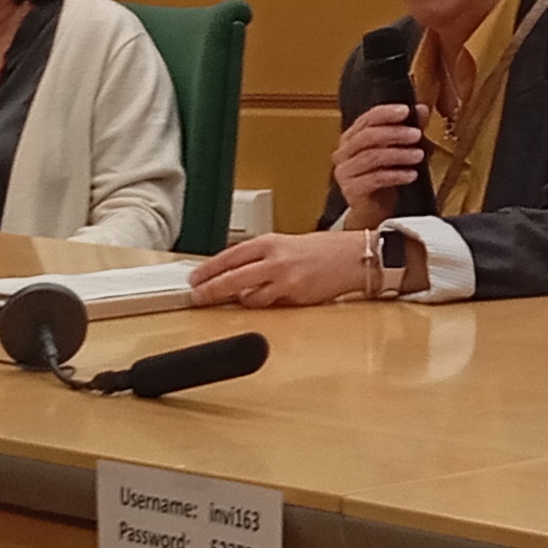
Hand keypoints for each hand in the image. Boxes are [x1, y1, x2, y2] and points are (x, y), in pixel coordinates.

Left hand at [189, 230, 378, 307]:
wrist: (353, 256)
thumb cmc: (323, 251)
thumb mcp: (286, 245)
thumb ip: (261, 258)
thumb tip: (234, 273)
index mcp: (270, 242)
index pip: (230, 256)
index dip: (209, 269)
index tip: (194, 278)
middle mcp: (275, 259)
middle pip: (232, 278)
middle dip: (210, 289)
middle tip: (196, 296)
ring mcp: (285, 279)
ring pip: (248, 296)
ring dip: (235, 301)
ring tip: (222, 301)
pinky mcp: (296, 295)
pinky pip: (269, 305)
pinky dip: (259, 305)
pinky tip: (257, 302)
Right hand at [328, 102, 425, 227]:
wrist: (376, 212)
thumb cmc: (386, 178)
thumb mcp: (401, 150)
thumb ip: (410, 128)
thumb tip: (422, 109)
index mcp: (353, 137)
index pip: (367, 118)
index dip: (387, 113)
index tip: (406, 110)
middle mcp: (344, 152)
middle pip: (368, 136)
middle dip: (394, 133)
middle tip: (416, 135)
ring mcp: (344, 171)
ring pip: (371, 156)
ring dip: (398, 154)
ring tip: (419, 155)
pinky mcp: (350, 190)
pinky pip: (374, 178)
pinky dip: (396, 175)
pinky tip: (411, 175)